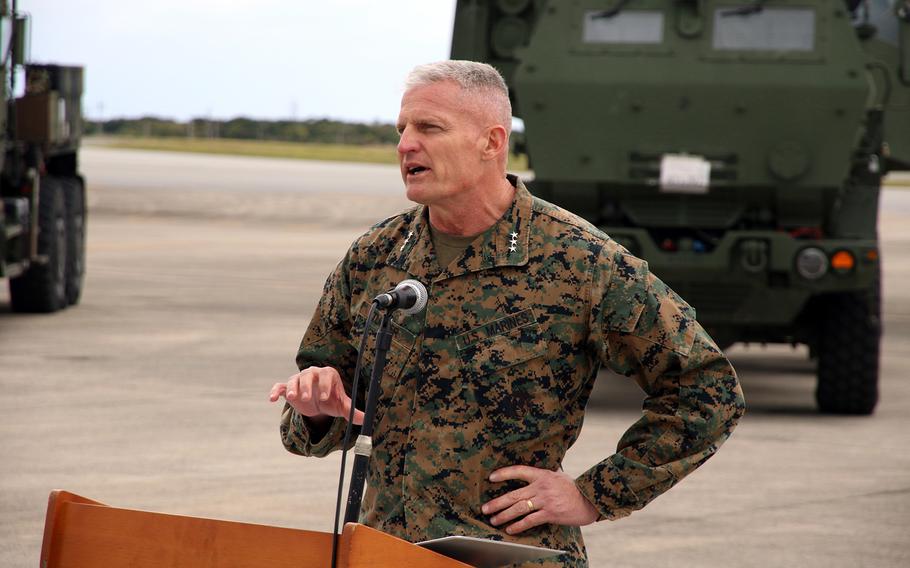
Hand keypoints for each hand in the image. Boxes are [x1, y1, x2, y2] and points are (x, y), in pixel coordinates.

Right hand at [269, 366, 363, 424]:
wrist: (317, 402)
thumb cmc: (331, 400)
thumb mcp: (341, 406)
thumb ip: (352, 411)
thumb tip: (366, 420)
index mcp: (327, 374)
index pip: (326, 375)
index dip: (325, 385)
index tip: (324, 398)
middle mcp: (312, 374)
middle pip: (308, 375)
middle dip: (307, 386)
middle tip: (307, 398)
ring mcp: (299, 379)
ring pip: (294, 379)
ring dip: (292, 387)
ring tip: (292, 397)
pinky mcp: (287, 388)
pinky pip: (279, 386)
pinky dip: (275, 391)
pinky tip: (271, 399)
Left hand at [481, 465, 598, 534]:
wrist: (590, 500)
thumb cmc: (574, 488)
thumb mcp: (558, 475)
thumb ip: (544, 475)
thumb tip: (532, 472)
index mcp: (542, 474)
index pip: (519, 471)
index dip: (504, 474)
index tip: (491, 477)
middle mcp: (541, 486)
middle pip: (514, 494)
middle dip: (497, 502)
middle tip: (485, 508)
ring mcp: (545, 500)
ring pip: (519, 508)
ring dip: (504, 515)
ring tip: (493, 520)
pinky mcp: (550, 514)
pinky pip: (530, 521)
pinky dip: (518, 525)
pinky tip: (510, 529)